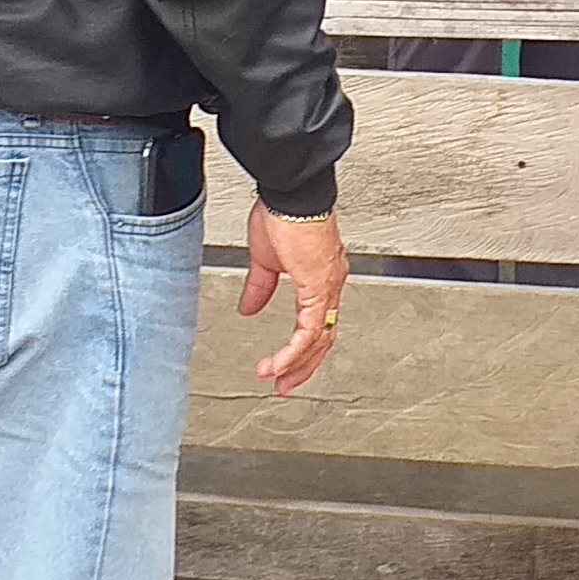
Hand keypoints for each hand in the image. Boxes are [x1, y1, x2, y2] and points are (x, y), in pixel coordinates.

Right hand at [240, 203, 349, 394]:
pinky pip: (309, 330)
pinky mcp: (318, 287)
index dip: (302, 348)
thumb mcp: (265, 259)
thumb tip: (249, 308)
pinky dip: (292, 351)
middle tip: (286, 385)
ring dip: (297, 364)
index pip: (317, 323)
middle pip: (324, 337)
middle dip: (304, 366)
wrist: (289, 194)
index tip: (284, 366)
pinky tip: (278, 363)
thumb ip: (260, 288)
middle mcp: (329, 285)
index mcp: (319, 278)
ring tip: (277, 381)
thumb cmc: (282, 212)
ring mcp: (327, 287)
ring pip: (320, 338)